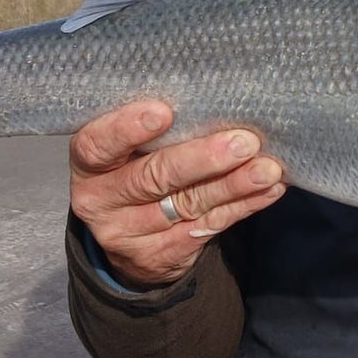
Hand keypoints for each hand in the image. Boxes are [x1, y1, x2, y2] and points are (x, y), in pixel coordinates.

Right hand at [69, 100, 285, 287]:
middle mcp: (100, 201)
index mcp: (89, 165)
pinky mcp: (158, 256)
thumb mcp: (130, 151)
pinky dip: (242, 207)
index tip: (165, 111)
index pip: (97, 145)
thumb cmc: (136, 169)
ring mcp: (128, 234)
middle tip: (243, 142)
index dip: (126, 129)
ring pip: (187, 204)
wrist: (129, 240)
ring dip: (233, 185)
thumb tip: (216, 101)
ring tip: (267, 169)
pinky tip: (267, 190)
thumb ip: (159, 133)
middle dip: (202, 159)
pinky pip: (207, 227)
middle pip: (152, 178)